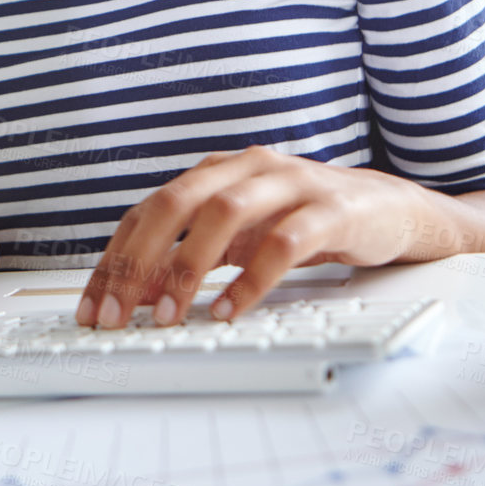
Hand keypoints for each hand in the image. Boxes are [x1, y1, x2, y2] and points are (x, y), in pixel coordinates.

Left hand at [75, 145, 424, 328]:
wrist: (392, 210)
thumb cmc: (307, 221)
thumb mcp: (241, 236)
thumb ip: (192, 254)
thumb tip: (134, 295)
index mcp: (218, 171)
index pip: (149, 209)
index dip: (115, 258)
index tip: (92, 306)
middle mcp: (248, 168)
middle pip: (175, 203)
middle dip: (137, 262)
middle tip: (116, 315)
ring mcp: (290, 184)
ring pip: (223, 214)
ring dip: (187, 268)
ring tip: (167, 316)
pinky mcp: (331, 210)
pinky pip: (283, 242)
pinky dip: (252, 279)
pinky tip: (231, 310)